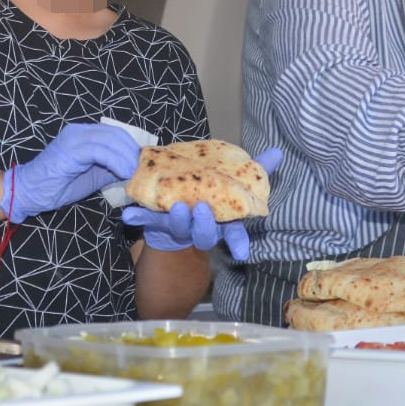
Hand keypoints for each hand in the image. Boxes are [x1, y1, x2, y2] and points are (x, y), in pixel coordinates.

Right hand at [1, 123, 142, 223]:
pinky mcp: (70, 150)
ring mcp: (73, 138)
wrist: (29, 192)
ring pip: (110, 140)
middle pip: (115, 134)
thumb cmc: (57, 186)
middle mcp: (78, 131)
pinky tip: (123, 173)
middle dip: (131, 151)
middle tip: (142, 169)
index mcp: (83, 134)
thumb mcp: (92, 176)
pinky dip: (116, 161)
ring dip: (126, 157)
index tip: (142, 164)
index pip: (114, 133)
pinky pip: (100, 151)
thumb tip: (133, 169)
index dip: (130, 147)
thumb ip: (110, 168)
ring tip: (134, 173)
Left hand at [121, 147, 283, 260]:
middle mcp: (199, 227)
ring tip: (176, 207)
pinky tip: (127, 216)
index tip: (241, 253)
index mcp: (220, 221)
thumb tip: (277, 152)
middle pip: (204, 234)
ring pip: (179, 227)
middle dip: (203, 224)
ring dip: (177, 219)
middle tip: (201, 210)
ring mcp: (177, 225)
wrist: (177, 213)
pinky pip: (145, 221)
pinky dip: (136, 218)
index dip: (237, 243)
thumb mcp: (234, 183)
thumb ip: (255, 171)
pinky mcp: (155, 221)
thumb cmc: (210, 197)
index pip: (233, 233)